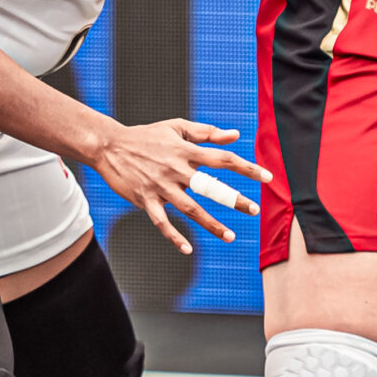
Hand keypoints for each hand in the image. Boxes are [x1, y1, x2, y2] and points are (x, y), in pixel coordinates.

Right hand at [87, 119, 271, 254]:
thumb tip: (235, 135)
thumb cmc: (146, 136)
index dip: (247, 168)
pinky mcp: (145, 200)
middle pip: (210, 187)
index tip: (268, 177)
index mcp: (186, 151)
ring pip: (190, 209)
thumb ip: (206, 132)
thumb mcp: (176, 128)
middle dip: (234, 199)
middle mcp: (176, 170)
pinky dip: (174, 237)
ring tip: (230, 236)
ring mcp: (160, 187)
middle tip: (254, 210)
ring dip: (211, 224)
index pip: (223, 159)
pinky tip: (187, 249)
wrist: (109, 146)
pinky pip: (162, 223)